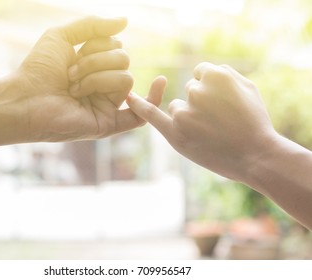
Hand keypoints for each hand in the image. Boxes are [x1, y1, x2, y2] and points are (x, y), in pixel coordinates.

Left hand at [11, 16, 163, 141]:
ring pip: (125, 78)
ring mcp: (107, 104)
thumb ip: (93, 25)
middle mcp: (104, 85)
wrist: (24, 98)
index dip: (96, 45)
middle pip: (123, 60)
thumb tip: (125, 21)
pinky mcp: (108, 123)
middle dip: (94, 61)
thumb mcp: (63, 36)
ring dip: (97, 77)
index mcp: (96, 66)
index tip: (73, 55)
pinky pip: (139, 114)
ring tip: (74, 88)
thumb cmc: (38, 68)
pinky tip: (160, 82)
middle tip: (70, 73)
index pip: (116, 46)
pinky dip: (153, 99)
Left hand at [127, 62, 277, 181]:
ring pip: (177, 107)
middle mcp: (196, 91)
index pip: (200, 73)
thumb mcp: (248, 88)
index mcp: (215, 75)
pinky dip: (139, 105)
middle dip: (200, 103)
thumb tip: (205, 70)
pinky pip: (151, 114)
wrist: (255, 156)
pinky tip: (129, 98)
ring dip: (188, 116)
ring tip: (209, 133)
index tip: (220, 103)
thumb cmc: (254, 121)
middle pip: (189, 91)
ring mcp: (184, 112)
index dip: (210, 89)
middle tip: (219, 121)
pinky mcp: (175, 133)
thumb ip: (225, 73)